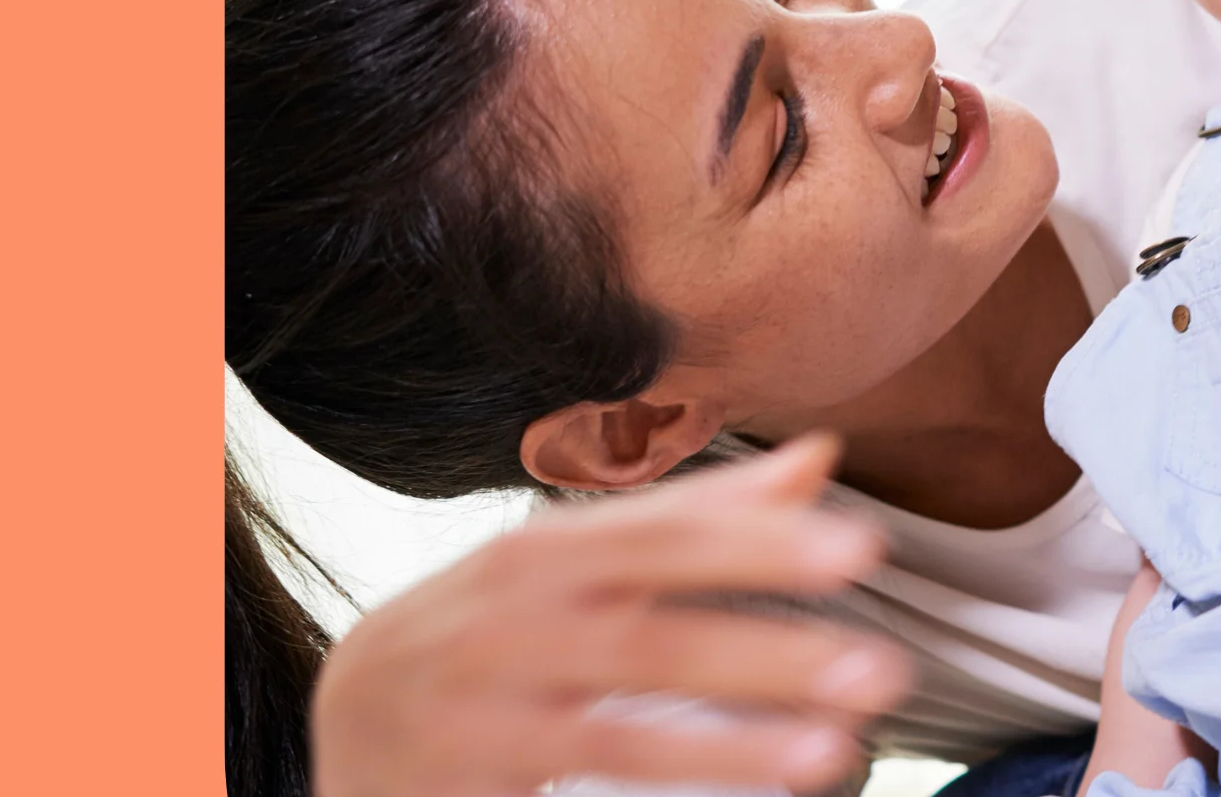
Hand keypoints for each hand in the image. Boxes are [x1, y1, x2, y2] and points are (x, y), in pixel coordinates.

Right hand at [310, 434, 912, 796]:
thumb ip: (700, 515)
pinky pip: (583, 784)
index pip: (664, 537)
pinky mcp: (466, 780)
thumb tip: (821, 458)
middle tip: (882, 668)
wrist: (338, 723)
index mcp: (545, 552)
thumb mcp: (576, 562)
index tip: (863, 549)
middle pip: (651, 630)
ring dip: (734, 740)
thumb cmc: (492, 632)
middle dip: (768, 651)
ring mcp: (483, 708)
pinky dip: (671, 784)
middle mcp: (509, 621)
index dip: (760, 540)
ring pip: (620, 724)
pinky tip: (751, 789)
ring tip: (836, 753)